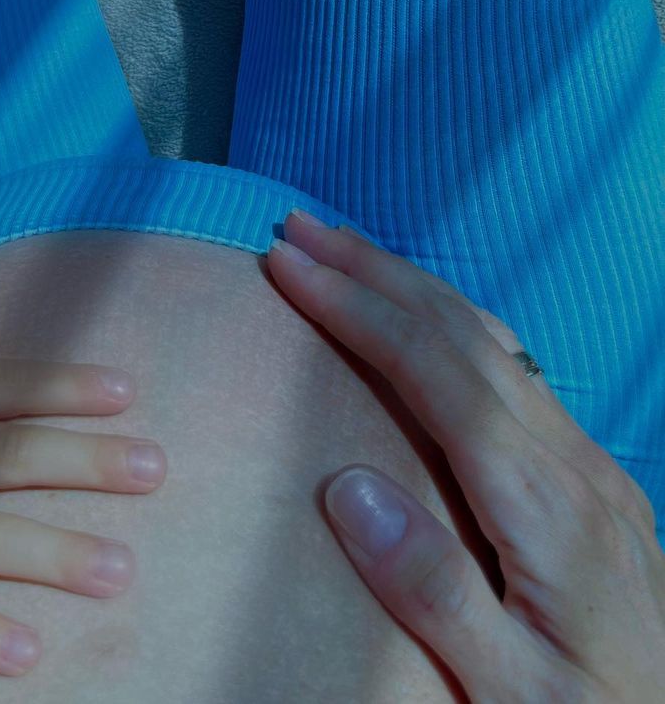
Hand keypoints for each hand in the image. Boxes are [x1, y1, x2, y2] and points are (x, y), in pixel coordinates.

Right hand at [267, 209, 664, 703]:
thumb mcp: (513, 695)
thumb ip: (433, 594)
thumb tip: (345, 487)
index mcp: (544, 504)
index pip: (433, 370)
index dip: (356, 308)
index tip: (290, 265)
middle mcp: (571, 462)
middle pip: (463, 333)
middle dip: (375, 270)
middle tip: (301, 227)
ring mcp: (589, 465)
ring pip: (494, 341)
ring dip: (412, 287)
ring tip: (348, 253)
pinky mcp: (593, 481)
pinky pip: (515, 370)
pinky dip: (452, 325)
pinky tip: (428, 323)